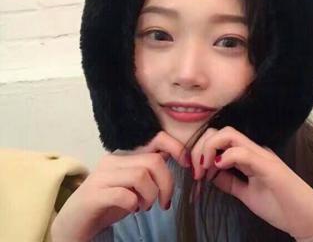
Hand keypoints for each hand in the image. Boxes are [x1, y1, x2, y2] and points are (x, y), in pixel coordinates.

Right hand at [51, 131, 189, 241]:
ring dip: (150, 196)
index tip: (186, 163)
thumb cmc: (108, 204)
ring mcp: (101, 177)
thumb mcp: (133, 185)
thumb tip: (175, 157)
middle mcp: (112, 161)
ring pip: (141, 176)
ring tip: (144, 207)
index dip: (175, 147)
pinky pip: (124, 194)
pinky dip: (133, 204)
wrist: (74, 225)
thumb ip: (149, 171)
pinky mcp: (93, 195)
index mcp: (123, 156)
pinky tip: (132, 210)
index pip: (154, 139)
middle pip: (153, 161)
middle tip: (164, 203)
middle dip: (166, 184)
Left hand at [190, 126, 312, 241]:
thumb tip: (211, 175)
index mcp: (250, 156)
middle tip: (195, 169)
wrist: (309, 221)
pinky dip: (225, 157)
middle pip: (221, 131)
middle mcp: (255, 150)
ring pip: (229, 135)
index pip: (221, 138)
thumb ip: (230, 183)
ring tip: (203, 170)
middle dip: (201, 146)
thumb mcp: (247, 194)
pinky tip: (218, 169)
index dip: (203, 150)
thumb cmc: (282, 207)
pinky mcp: (269, 167)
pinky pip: (242, 153)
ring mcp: (263, 156)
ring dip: (209, 148)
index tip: (196, 171)